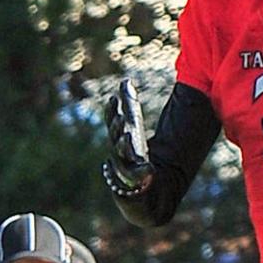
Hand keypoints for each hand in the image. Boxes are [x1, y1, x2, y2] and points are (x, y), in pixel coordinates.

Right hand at [102, 78, 152, 195]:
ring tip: (127, 137)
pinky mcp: (137, 180)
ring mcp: (126, 167)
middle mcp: (119, 151)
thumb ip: (129, 104)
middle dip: (116, 128)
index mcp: (119, 136)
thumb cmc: (134, 149)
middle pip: (115, 138)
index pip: (112, 123)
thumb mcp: (134, 125)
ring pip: (122, 157)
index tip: (114, 98)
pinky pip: (138, 176)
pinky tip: (150, 168)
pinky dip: (143, 172)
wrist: (142, 182)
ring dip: (123, 147)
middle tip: (121, 118)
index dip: (112, 111)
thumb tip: (125, 80)